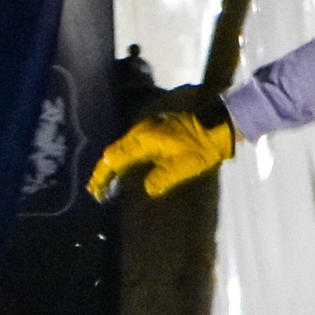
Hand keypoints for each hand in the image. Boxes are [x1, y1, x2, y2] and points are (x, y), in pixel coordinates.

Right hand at [87, 102, 236, 199]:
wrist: (218, 123)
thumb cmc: (202, 146)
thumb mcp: (184, 167)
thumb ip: (162, 178)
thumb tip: (147, 189)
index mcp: (144, 140)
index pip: (114, 159)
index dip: (102, 176)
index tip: (95, 191)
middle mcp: (141, 131)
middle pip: (114, 151)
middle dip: (104, 171)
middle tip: (97, 189)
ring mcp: (147, 127)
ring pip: (122, 146)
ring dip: (113, 163)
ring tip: (108, 181)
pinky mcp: (155, 127)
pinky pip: (132, 142)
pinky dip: (125, 155)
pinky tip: (127, 166)